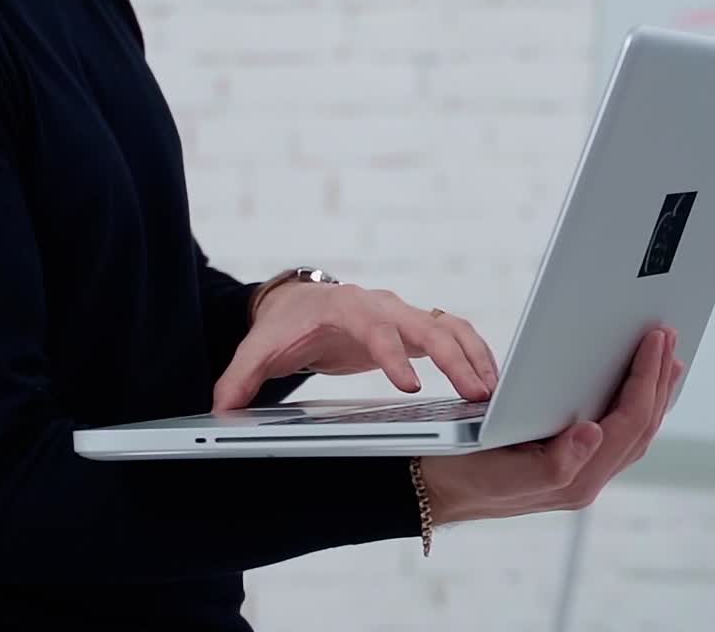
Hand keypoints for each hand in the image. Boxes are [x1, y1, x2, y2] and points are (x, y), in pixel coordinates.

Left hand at [212, 282, 498, 412]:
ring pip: (447, 324)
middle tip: (476, 394)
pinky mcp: (413, 327)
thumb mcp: (258, 350)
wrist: (298, 304)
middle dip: (451, 357)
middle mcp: (378, 304)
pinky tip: (491, 383)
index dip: (392, 354)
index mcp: (342, 307)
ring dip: (473, 354)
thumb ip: (239, 379)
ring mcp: (400, 314)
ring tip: (494, 393)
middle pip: (422, 323)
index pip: (373, 326)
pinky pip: (453, 332)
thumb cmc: (282, 327)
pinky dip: (475, 351)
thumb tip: (220, 409)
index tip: (412, 386)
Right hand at [420, 327, 683, 525]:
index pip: (628, 423)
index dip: (646, 380)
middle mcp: (586, 478)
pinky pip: (617, 431)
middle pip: (641, 426)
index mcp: (577, 479)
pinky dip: (633, 403)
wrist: (436, 487)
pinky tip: (634, 386)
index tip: (655, 340)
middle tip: (670, 337)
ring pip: (633, 431)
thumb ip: (555, 461)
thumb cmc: (464, 473)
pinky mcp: (569, 460)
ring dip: (652, 391)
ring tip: (666, 356)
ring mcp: (581, 472)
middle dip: (659, 380)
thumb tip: (594, 432)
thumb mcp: (503, 468)